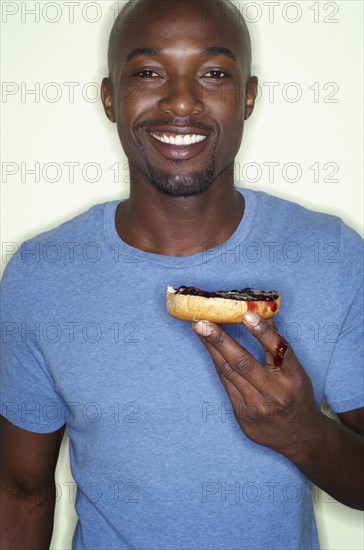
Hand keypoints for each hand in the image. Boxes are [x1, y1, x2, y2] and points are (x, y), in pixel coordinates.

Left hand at [193, 312, 323, 461]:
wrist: (299, 437)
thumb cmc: (296, 395)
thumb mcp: (296, 371)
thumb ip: (278, 346)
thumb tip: (262, 314)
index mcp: (294, 378)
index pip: (278, 351)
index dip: (262, 332)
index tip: (246, 315)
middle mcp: (276, 394)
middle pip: (244, 363)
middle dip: (220, 341)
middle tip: (202, 323)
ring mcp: (258, 408)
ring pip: (230, 373)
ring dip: (212, 349)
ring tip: (200, 330)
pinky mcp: (243, 416)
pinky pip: (226, 385)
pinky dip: (218, 364)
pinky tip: (209, 349)